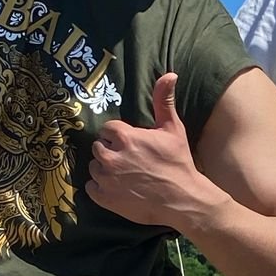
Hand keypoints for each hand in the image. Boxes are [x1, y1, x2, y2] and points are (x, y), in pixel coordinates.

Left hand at [87, 73, 216, 230]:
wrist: (184, 200)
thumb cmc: (179, 163)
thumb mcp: (173, 129)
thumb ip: (164, 101)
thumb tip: (170, 74)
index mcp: (125, 137)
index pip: (108, 129)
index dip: (119, 137)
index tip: (131, 145)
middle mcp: (111, 156)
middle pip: (99, 147)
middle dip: (111, 152)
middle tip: (129, 162)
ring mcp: (106, 178)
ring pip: (94, 167)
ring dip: (105, 170)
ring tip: (124, 176)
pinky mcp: (105, 197)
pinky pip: (91, 188)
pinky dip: (101, 189)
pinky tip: (118, 189)